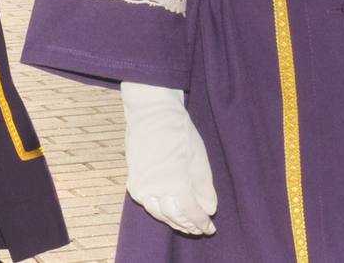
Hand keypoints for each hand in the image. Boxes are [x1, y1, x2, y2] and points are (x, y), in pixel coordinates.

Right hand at [122, 82, 216, 235]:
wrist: (151, 114)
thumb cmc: (179, 132)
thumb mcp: (199, 158)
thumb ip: (204, 188)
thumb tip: (209, 210)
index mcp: (175, 184)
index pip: (190, 213)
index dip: (201, 223)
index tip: (210, 229)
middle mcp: (155, 190)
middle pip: (174, 216)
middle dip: (188, 225)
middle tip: (200, 229)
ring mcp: (141, 187)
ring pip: (159, 214)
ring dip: (173, 221)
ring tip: (186, 225)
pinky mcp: (133, 183)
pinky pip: (148, 204)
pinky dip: (160, 211)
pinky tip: (168, 211)